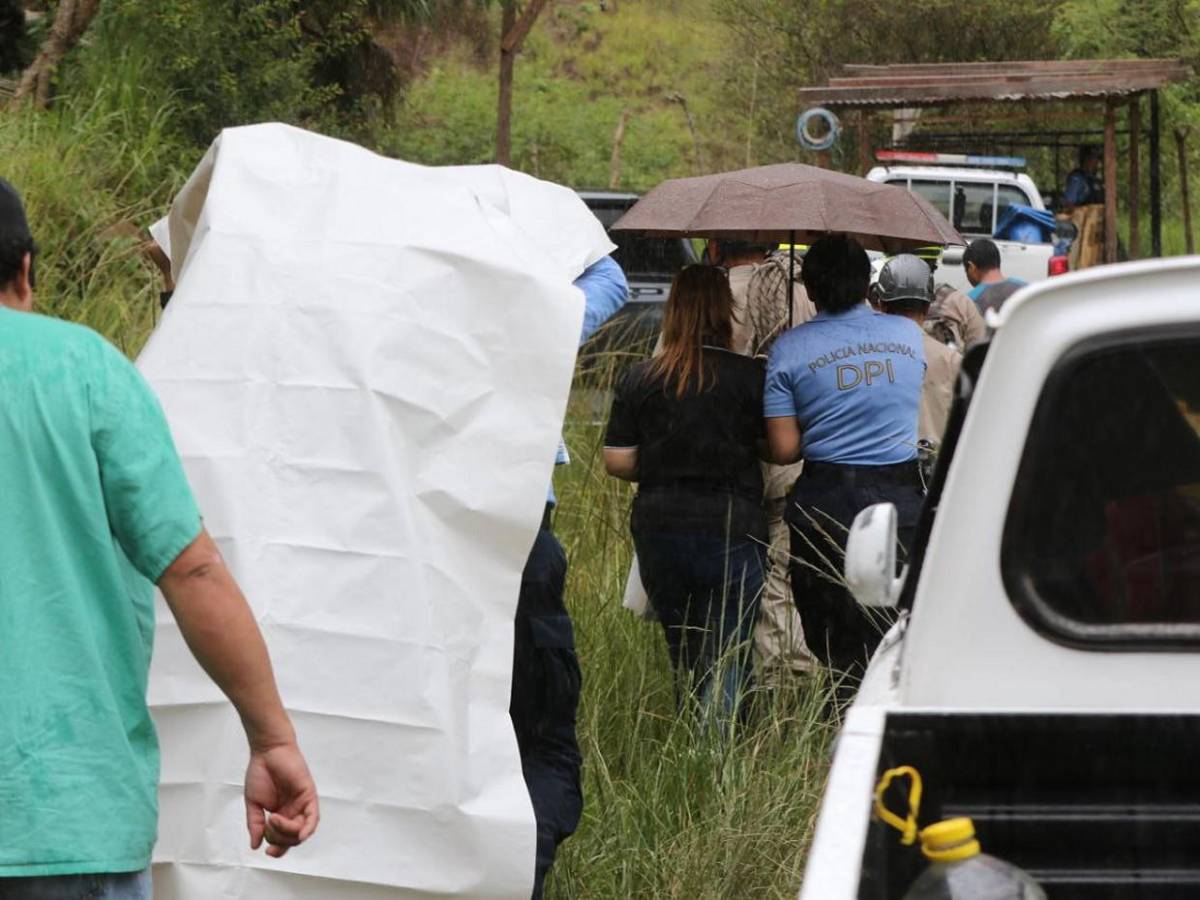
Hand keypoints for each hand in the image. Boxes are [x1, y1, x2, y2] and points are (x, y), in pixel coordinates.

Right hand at [244, 743, 319, 857]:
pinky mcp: (309, 794)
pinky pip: (313, 816)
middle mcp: (293, 811)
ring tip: (273, 819)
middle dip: (280, 841)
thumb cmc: (260, 772)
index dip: (277, 849)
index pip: (283, 840)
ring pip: (302, 830)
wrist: (267, 751)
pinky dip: (308, 828)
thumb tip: (254, 846)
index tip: (266, 851)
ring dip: (288, 833)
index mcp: (281, 815)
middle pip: (293, 839)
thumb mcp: (253, 803)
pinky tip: (299, 834)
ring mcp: (302, 804)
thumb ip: (255, 824)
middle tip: (267, 827)